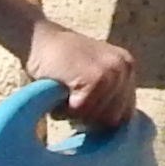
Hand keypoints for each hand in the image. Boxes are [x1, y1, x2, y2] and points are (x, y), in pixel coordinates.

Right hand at [29, 12, 140, 129]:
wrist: (37, 38)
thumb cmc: (58, 62)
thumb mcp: (90, 74)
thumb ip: (105, 95)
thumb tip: (110, 127)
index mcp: (127, 67)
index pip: (125, 112)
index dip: (102, 119)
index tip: (83, 111)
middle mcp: (125, 67)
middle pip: (113, 119)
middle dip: (90, 118)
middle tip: (70, 100)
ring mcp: (112, 72)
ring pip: (97, 117)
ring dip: (76, 114)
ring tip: (64, 93)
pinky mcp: (96, 78)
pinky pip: (81, 111)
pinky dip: (65, 108)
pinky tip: (59, 91)